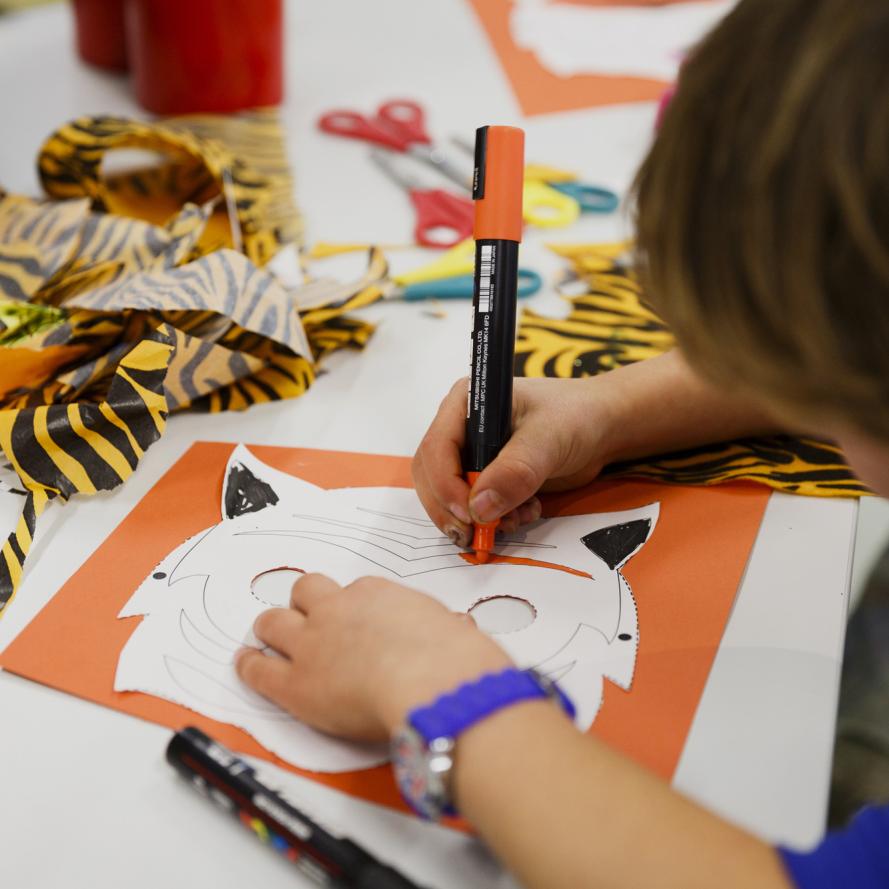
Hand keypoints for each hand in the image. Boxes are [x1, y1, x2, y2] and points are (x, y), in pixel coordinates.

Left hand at [235, 573, 511, 740]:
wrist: (435, 683)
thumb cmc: (454, 658)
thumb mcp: (454, 629)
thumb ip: (444, 627)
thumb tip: (458, 629)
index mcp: (377, 594)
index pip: (353, 593)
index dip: (351, 608)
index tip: (356, 621)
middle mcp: (338, 610)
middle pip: (306, 592)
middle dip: (304, 604)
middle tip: (307, 620)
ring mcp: (312, 644)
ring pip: (273, 621)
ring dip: (271, 628)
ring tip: (267, 636)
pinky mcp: (295, 684)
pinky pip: (258, 669)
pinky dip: (249, 666)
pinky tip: (245, 664)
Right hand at [412, 376, 620, 545]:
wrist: (602, 428)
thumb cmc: (576, 416)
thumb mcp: (548, 439)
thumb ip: (515, 471)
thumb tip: (479, 507)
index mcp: (466, 404)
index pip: (436, 448)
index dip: (446, 486)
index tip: (470, 515)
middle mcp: (460, 428)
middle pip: (433, 476)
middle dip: (452, 509)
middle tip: (476, 535)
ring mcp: (472, 454)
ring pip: (449, 496)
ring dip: (476, 518)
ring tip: (514, 521)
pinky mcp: (486, 477)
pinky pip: (474, 506)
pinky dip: (494, 519)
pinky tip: (523, 515)